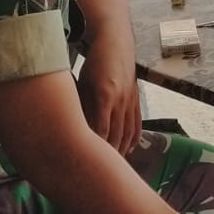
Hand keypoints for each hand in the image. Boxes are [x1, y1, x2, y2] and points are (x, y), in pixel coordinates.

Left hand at [77, 39, 141, 155]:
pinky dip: (134, 136)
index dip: (97, 147)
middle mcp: (120, 100)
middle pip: (116, 134)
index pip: (101, 129)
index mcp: (105, 95)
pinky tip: (131, 147)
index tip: (90, 160)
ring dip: (122, 148)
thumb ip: (82, 105)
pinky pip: (137, 122)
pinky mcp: (136, 98)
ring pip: (128, 131)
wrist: (116, 43)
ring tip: (116, 164)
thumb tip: (76, 127)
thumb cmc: (94, 63)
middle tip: (102, 169)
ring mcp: (131, 99)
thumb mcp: (83, 82)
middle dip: (110, 153)